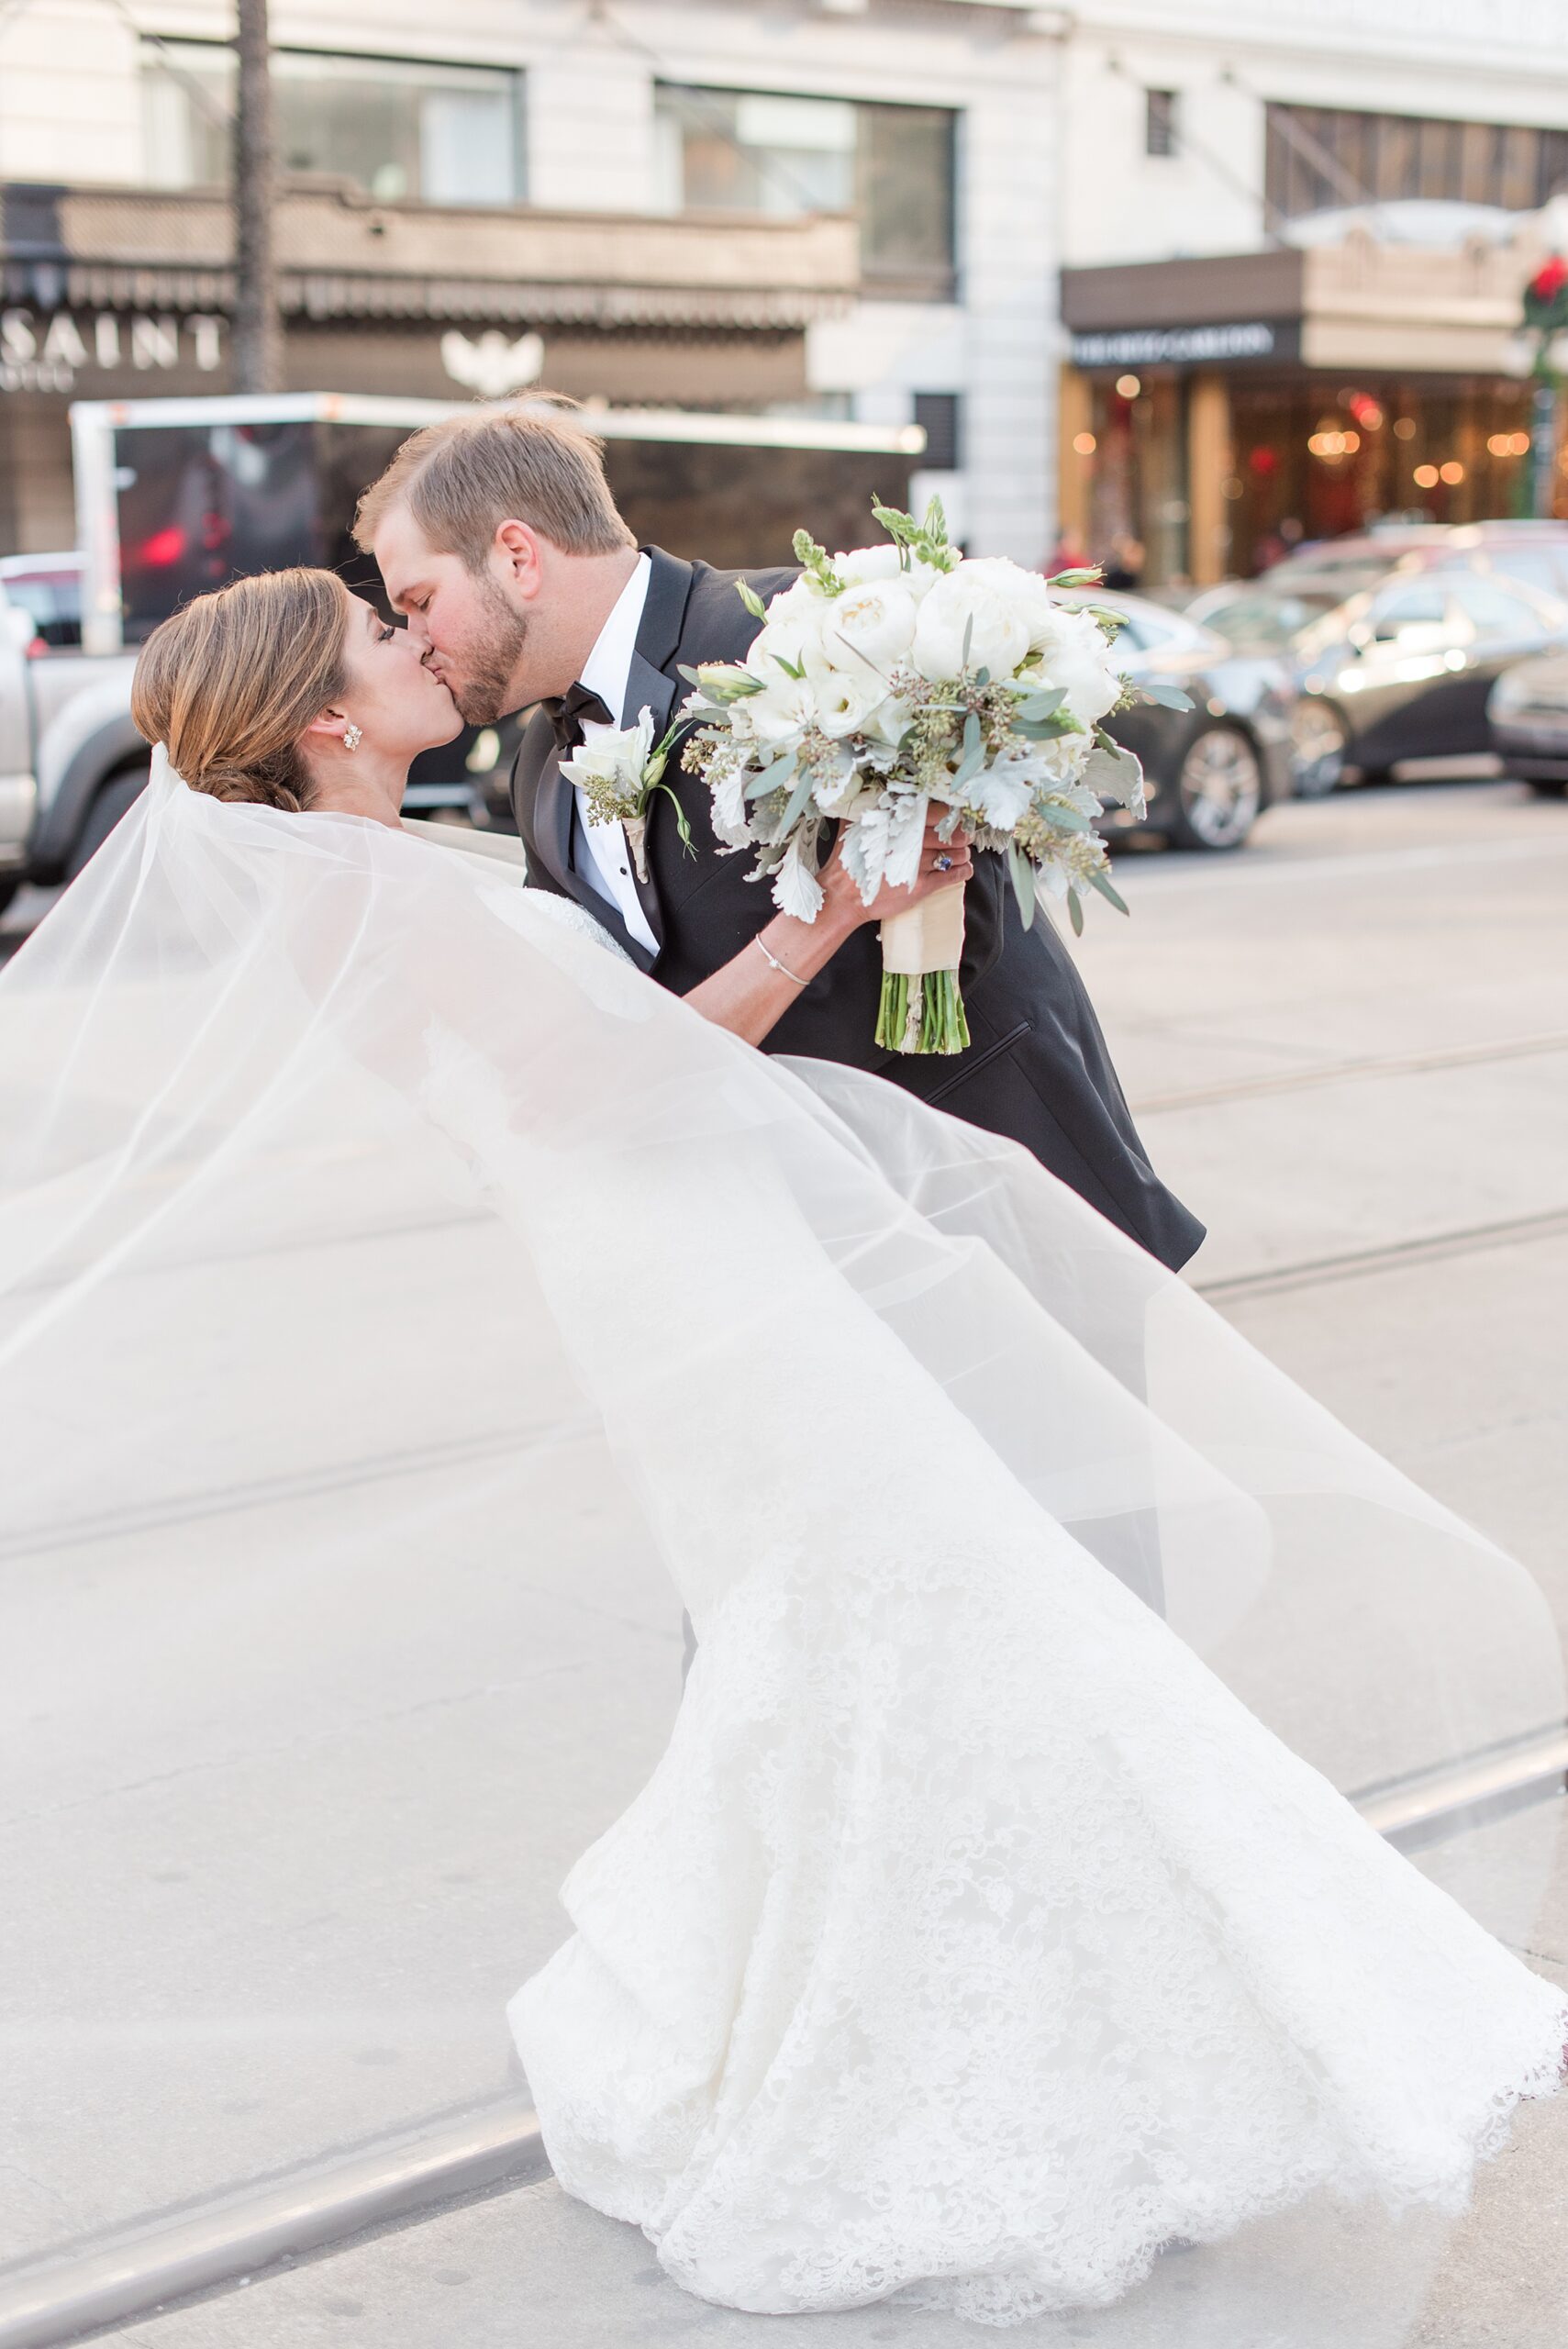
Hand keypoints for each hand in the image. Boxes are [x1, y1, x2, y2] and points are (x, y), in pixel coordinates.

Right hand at [820, 811, 973, 932]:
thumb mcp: (852, 826)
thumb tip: (871, 785)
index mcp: (894, 823)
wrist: (841, 897)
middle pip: (947, 833)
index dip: (947, 812)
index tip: (953, 813)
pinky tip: (965, 868)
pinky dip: (962, 871)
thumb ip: (866, 805)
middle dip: (959, 833)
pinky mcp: (921, 886)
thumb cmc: (847, 860)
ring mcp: (916, 864)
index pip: (932, 811)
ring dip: (962, 852)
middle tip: (964, 833)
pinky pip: (950, 876)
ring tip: (962, 851)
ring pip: (952, 853)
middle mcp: (908, 840)